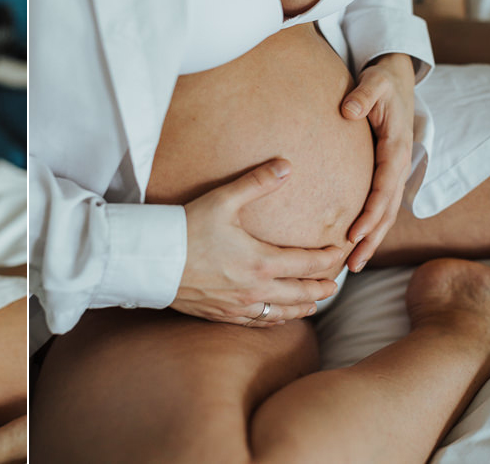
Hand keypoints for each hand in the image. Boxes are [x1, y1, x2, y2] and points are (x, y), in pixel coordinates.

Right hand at [171, 158, 344, 326]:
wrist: (151, 261)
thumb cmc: (186, 227)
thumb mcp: (222, 200)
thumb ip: (257, 182)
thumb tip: (286, 165)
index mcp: (261, 262)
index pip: (309, 264)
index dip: (329, 259)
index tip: (338, 252)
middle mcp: (255, 289)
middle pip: (303, 293)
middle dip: (323, 287)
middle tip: (335, 283)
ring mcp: (239, 306)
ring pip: (283, 313)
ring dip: (303, 307)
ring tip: (314, 303)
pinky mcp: (222, 315)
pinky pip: (258, 323)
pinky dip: (275, 319)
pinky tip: (277, 316)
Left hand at [341, 52, 415, 271]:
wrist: (394, 77)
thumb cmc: (381, 81)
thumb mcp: (374, 82)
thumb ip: (362, 96)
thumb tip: (349, 109)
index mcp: (396, 148)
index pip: (383, 188)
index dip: (370, 214)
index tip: (354, 234)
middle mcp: (398, 165)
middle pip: (386, 211)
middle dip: (370, 239)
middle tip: (351, 266)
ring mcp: (393, 171)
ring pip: (385, 213)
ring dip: (371, 240)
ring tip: (352, 266)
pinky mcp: (385, 172)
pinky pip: (379, 204)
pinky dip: (370, 226)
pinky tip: (354, 244)